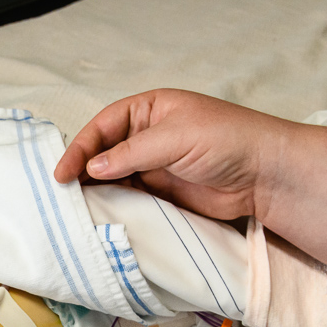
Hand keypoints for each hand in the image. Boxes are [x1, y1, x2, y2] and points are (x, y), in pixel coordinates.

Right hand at [54, 89, 292, 220]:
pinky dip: (112, 206)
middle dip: (81, 170)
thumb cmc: (227, 140)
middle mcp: (146, 136)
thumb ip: (132, 154)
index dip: (81, 148)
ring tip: (72, 208)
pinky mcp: (160, 192)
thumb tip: (92, 169)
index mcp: (149, 110)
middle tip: (61, 193)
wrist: (265, 176)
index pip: (103, 126)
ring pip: (111, 177)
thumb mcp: (175, 138)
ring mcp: (152, 165)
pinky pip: (128, 198)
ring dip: (93, 191)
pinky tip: (97, 215)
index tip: (62, 173)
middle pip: (102, 152)